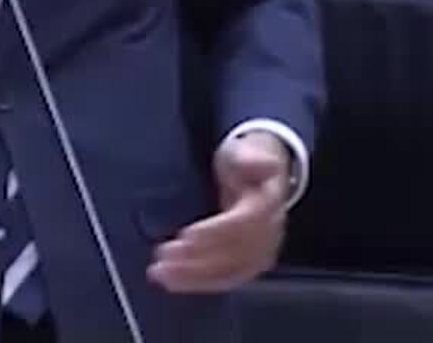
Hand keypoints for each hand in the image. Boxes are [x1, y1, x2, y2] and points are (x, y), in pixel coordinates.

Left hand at [147, 131, 290, 292]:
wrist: (262, 176)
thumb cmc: (248, 159)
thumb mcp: (246, 149)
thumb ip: (251, 157)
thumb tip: (267, 163)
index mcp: (268, 202)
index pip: (245, 222)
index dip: (217, 231)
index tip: (187, 235)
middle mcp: (270, 232)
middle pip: (235, 252)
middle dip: (199, 258)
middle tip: (164, 258)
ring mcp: (262, 251)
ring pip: (230, 271)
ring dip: (195, 276)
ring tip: (162, 274)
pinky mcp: (250, 263)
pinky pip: (227, 278)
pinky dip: (201, 283)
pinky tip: (175, 283)